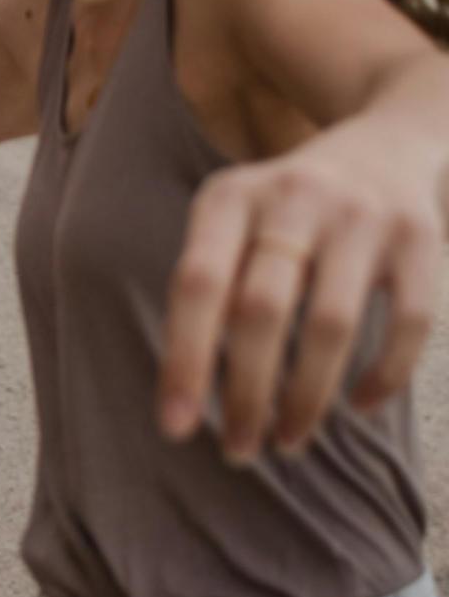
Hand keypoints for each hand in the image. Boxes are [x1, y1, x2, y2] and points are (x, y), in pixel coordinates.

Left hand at [159, 121, 443, 460]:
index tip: (174, 427)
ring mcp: (361, 216)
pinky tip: (359, 407)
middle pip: (260, 311)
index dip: (183, 359)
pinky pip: (407, 324)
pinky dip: (383, 375)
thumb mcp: (232, 225)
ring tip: (287, 441)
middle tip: (237, 450)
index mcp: (228, 196)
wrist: (383, 145)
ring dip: (306, 399)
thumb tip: (185, 395)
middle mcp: (292, 198)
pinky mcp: (422, 238)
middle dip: (245, 392)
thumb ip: (210, 291)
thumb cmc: (282, 214)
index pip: (196, 284)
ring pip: (329, 326)